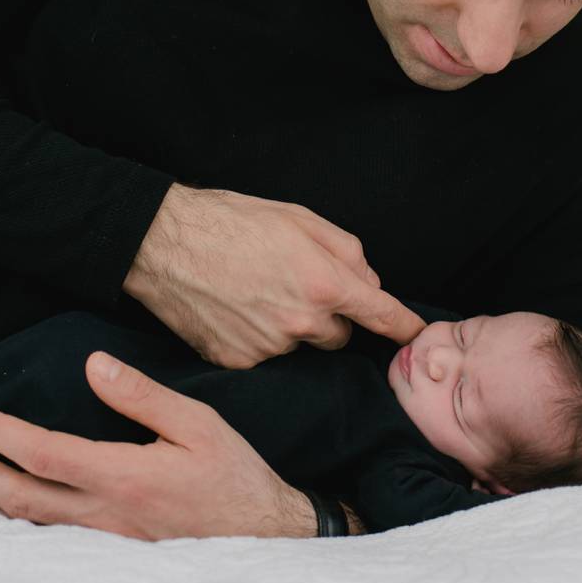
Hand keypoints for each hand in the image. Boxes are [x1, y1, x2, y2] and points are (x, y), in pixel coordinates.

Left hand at [0, 351, 317, 538]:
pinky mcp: (109, 551)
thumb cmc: (233, 476)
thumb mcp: (200, 423)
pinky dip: (9, 523)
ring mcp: (102, 538)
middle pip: (18, 495)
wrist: (262, 534)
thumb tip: (96, 366)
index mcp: (124, 476)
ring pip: (24, 522)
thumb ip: (143, 396)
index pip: (43, 452)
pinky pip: (44, 538)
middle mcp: (103, 513)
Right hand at [125, 184, 425, 368]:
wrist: (163, 244)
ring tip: (257, 292)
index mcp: (326, 285)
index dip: (404, 327)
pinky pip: (266, 356)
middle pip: (339, 336)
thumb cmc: (235, 222)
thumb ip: (348, 253)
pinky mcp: (237, 362)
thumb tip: (370, 285)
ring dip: (291, 327)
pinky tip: (236, 310)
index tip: (417, 336)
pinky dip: (258, 339)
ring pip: (300, 345)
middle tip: (295, 286)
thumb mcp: (302, 220)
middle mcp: (302, 324)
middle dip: (329, 317)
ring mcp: (268, 348)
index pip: (382, 316)